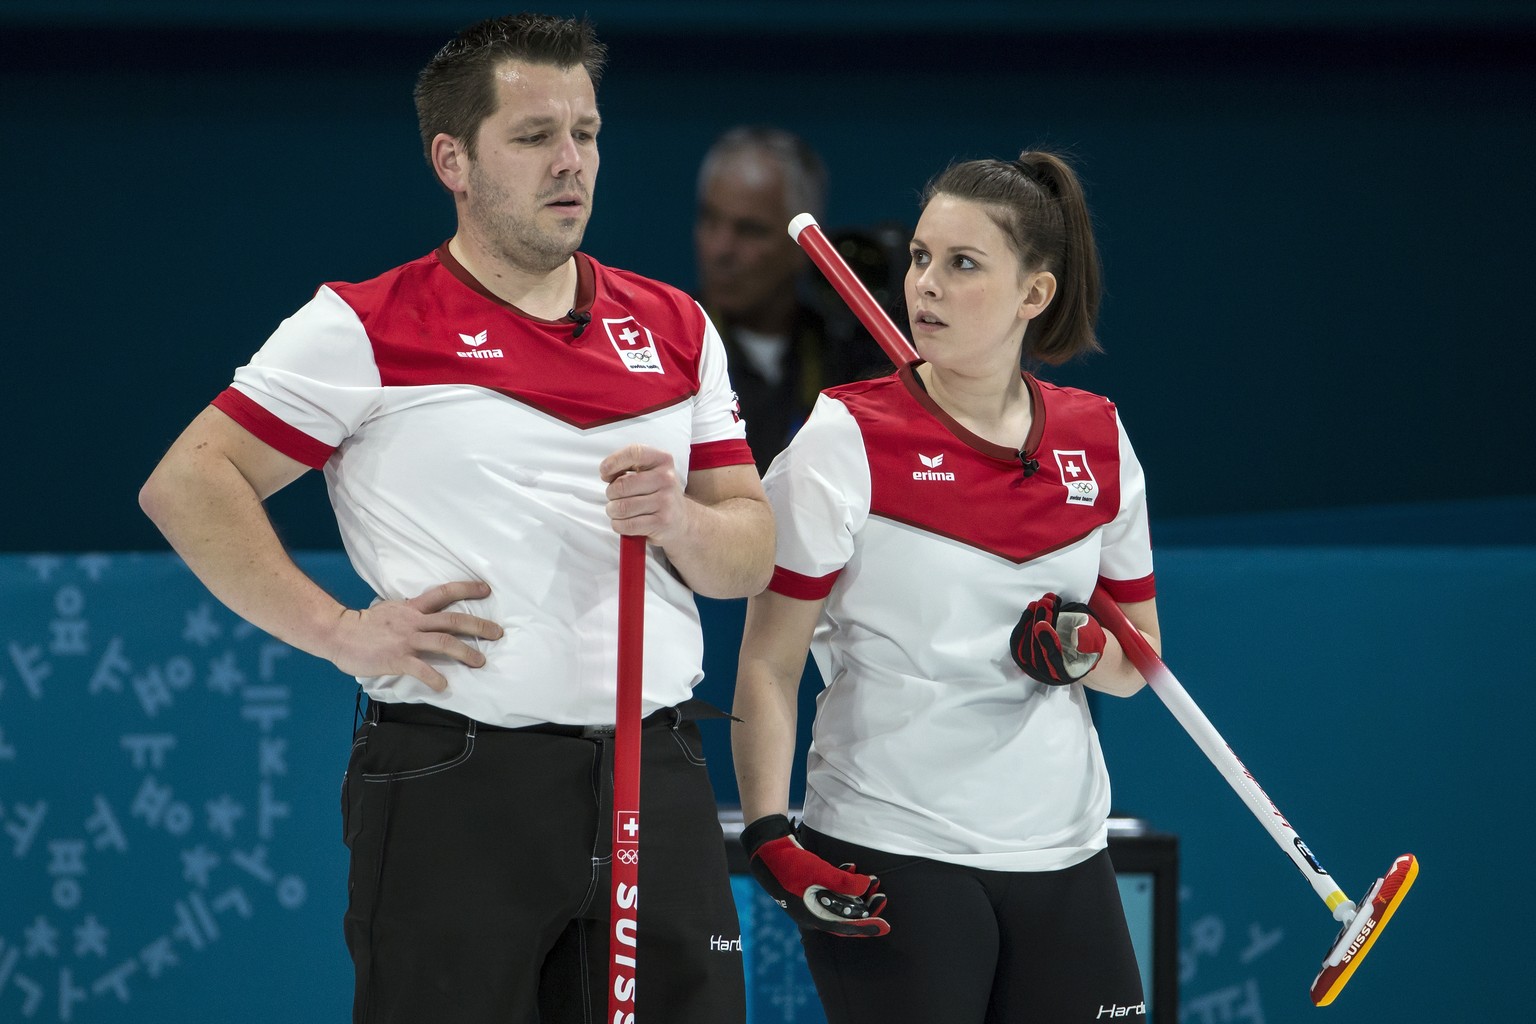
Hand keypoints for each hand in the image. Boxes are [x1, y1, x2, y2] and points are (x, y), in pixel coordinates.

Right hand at [324, 580, 503, 691]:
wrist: (338, 633)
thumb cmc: (362, 625)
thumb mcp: (391, 611)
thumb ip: (410, 613)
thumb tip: (424, 616)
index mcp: (412, 608)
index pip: (444, 593)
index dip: (467, 589)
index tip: (486, 590)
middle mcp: (414, 621)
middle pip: (454, 620)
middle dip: (479, 626)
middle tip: (498, 633)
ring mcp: (406, 640)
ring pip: (444, 642)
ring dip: (466, 652)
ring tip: (480, 661)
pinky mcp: (398, 659)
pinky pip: (422, 669)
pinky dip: (435, 678)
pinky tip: (444, 686)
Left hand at [600, 444, 689, 546]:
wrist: (681, 519)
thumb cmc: (657, 492)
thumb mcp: (648, 471)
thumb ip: (627, 466)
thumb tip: (606, 473)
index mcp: (662, 460)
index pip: (633, 453)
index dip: (613, 462)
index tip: (605, 472)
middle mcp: (666, 479)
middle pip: (621, 485)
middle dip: (611, 494)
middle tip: (617, 497)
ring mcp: (666, 502)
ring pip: (621, 507)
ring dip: (613, 511)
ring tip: (620, 511)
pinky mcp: (662, 523)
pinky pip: (626, 525)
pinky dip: (619, 525)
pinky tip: (625, 522)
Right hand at [741, 814, 889, 937]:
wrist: (767, 849)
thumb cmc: (791, 864)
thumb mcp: (819, 873)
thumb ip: (844, 882)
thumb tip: (868, 886)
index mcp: (813, 916)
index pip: (845, 926)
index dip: (867, 926)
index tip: (885, 926)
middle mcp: (813, 912)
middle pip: (845, 915)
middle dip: (866, 907)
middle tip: (882, 898)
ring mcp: (810, 900)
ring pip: (840, 901)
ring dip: (857, 892)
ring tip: (873, 881)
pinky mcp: (809, 887)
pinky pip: (832, 890)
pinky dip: (843, 882)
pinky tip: (852, 868)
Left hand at [1009, 592, 1104, 684]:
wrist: (1079, 646)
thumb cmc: (1088, 644)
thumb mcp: (1095, 641)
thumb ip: (1088, 639)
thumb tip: (1077, 635)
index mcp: (1066, 674)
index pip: (1052, 660)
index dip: (1047, 642)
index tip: (1042, 624)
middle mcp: (1047, 674)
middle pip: (1035, 650)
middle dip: (1038, 623)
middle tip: (1044, 604)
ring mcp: (1033, 666)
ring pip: (1023, 645)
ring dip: (1029, 621)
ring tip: (1038, 603)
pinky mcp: (1024, 655)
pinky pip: (1018, 641)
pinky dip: (1023, 623)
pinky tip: (1032, 608)